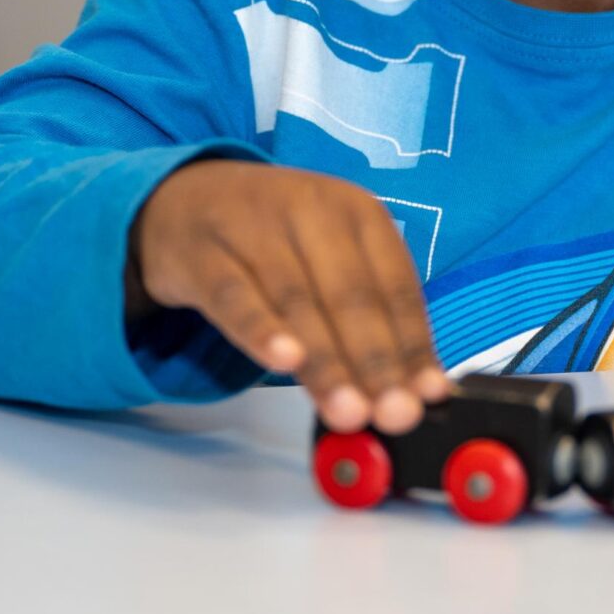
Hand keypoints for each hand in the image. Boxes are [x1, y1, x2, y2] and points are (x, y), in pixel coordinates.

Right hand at [133, 159, 447, 434]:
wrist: (184, 199)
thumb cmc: (275, 241)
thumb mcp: (329, 260)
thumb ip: (367, 318)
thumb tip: (415, 389)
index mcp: (356, 211)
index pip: (394, 284)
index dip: (412, 344)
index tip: (428, 395)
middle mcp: (309, 210)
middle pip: (350, 295)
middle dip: (376, 361)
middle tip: (396, 414)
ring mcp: (252, 227)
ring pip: (297, 302)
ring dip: (327, 363)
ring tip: (350, 411)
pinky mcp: (203, 252)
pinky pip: (234, 296)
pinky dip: (260, 330)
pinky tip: (284, 362)